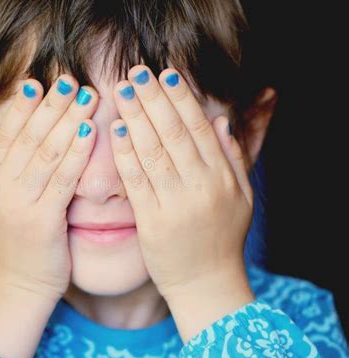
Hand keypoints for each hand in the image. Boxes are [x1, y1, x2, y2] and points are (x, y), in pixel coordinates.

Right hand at [0, 75, 97, 303]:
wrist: (15, 289)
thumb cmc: (7, 245)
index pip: (5, 135)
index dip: (22, 108)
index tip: (38, 83)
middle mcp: (0, 188)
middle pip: (28, 138)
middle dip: (50, 106)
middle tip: (69, 79)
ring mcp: (20, 204)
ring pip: (46, 153)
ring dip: (68, 121)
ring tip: (85, 97)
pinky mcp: (43, 221)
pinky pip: (62, 180)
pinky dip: (76, 153)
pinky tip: (91, 132)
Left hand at [110, 65, 254, 336]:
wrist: (206, 285)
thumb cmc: (222, 239)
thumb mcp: (241, 198)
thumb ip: (233, 159)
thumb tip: (220, 122)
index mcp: (222, 179)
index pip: (200, 129)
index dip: (182, 100)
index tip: (167, 74)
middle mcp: (201, 188)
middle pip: (174, 135)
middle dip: (154, 100)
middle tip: (137, 72)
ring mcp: (176, 205)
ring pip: (154, 153)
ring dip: (136, 118)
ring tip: (122, 91)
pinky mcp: (152, 222)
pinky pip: (136, 181)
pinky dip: (125, 154)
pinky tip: (116, 130)